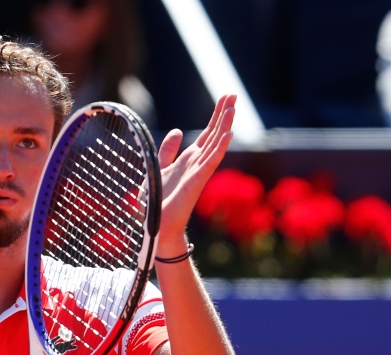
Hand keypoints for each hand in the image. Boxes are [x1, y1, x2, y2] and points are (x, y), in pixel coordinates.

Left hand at [155, 95, 236, 254]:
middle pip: (214, 134)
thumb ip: (168, 151)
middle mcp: (197, 163)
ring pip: (216, 144)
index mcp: (189, 159)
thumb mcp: (158, 168)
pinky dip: (220, 147)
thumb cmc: (157, 202)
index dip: (216, 116)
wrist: (156, 225)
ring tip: (233, 107)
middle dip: (223, 113)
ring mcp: (199, 172)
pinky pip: (212, 161)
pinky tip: (228, 133)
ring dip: (224, 125)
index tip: (226, 98)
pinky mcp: (197, 181)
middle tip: (234, 93)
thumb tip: (178, 131)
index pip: (207, 133)